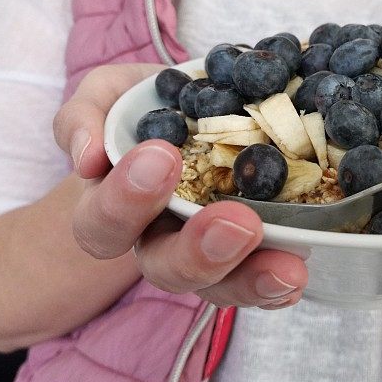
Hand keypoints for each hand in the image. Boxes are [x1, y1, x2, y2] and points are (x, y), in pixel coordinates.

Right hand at [53, 64, 307, 308]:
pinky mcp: (249, 251)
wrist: (194, 107)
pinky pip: (259, 281)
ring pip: (219, 286)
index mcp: (114, 206)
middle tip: (238, 222)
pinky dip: (278, 285)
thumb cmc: (143, 107)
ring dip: (251, 278)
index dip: (127, 201)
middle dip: (199, 251)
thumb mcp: (108, 95)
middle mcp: (157, 238)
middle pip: (165, 268)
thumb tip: (87, 157)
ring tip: (287, 267)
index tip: (162, 157)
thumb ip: (84, 116)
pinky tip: (296, 277)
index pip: (104, 222)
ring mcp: (205, 250)